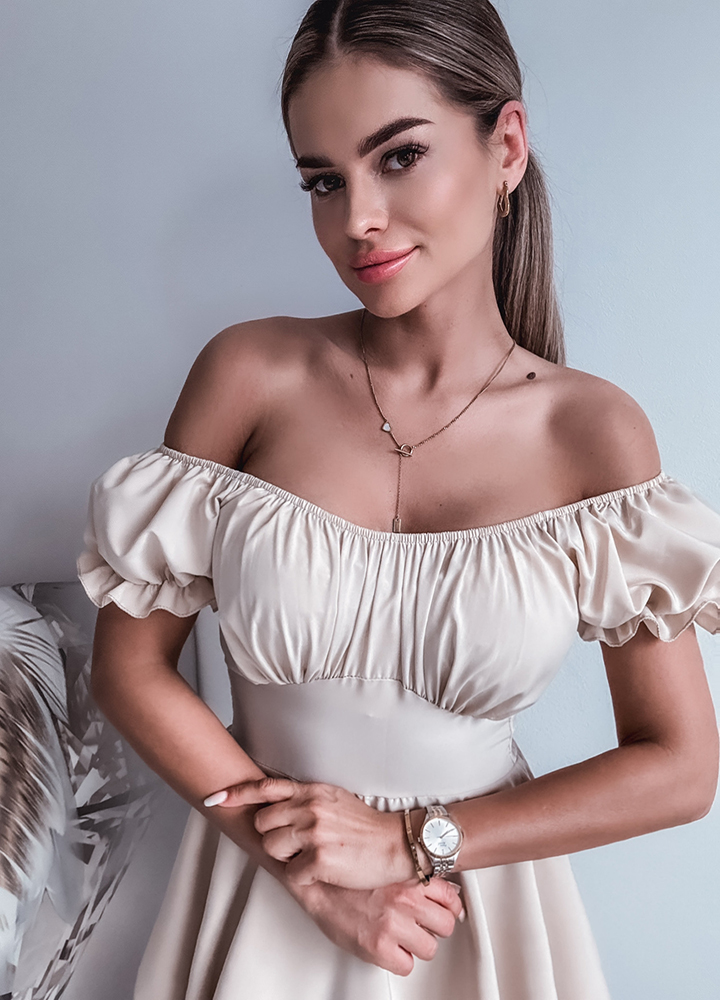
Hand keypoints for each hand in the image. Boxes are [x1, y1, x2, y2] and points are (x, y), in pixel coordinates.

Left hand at [204, 776, 411, 888]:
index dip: (237, 793)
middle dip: (273, 837)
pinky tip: (324, 871)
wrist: (396, 844)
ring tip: (311, 857)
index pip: (266, 787)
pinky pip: (291, 874)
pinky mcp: (319, 859)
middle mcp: (309, 807)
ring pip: (271, 848)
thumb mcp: (335, 799)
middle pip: (262, 823)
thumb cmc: (367, 826)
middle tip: (295, 845)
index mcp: (312, 791)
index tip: (215, 798)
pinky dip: (304, 878)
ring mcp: (313, 832)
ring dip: (286, 859)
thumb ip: (306, 799)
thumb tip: (277, 805)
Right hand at [294, 876, 465, 975]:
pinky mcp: (378, 946)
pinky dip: (399, 961)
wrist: (315, 883)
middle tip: (421, 925)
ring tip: (403, 937)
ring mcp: (393, 923)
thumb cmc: (345, 874)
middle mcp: (405, 898)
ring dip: (417, 945)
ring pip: (430, 948)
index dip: (449, 907)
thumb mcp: (384, 864)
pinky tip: (389, 949)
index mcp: (409, 876)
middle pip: (446, 924)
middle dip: (434, 927)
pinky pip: (406, 966)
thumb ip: (410, 874)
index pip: (451, 897)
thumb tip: (433, 885)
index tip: (446, 911)